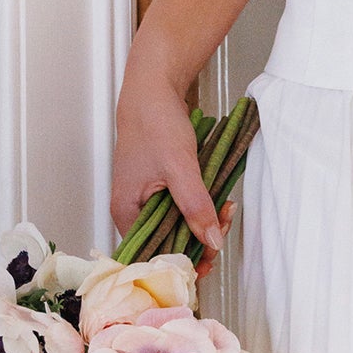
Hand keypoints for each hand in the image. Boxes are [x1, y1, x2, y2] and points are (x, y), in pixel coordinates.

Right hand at [111, 46, 224, 257]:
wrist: (154, 89)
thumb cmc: (155, 122)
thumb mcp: (179, 167)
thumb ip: (196, 206)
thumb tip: (212, 241)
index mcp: (126, 212)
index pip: (152, 254)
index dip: (180, 262)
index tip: (208, 263)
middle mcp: (133, 211)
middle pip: (168, 244)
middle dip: (199, 240)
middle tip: (223, 227)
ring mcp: (147, 201)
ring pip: (179, 228)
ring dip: (205, 224)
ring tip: (227, 211)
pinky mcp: (161, 190)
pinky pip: (183, 210)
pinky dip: (203, 209)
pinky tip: (220, 202)